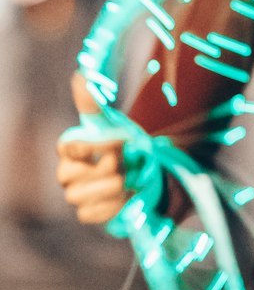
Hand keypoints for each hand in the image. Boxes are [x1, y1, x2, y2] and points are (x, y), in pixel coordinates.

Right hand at [56, 73, 128, 224]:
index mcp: (72, 148)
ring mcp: (76, 194)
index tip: (117, 141)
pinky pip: (89, 214)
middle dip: (103, 169)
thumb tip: (78, 75)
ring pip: (78, 197)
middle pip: (68, 175)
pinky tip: (126, 197)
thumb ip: (93, 103)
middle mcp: (68, 172)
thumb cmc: (127, 146)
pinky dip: (111, 206)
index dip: (90, 145)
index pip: (66, 146)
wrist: (150, 174)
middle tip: (126, 164)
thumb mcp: (115, 124)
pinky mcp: (88, 213)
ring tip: (130, 181)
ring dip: (110, 188)